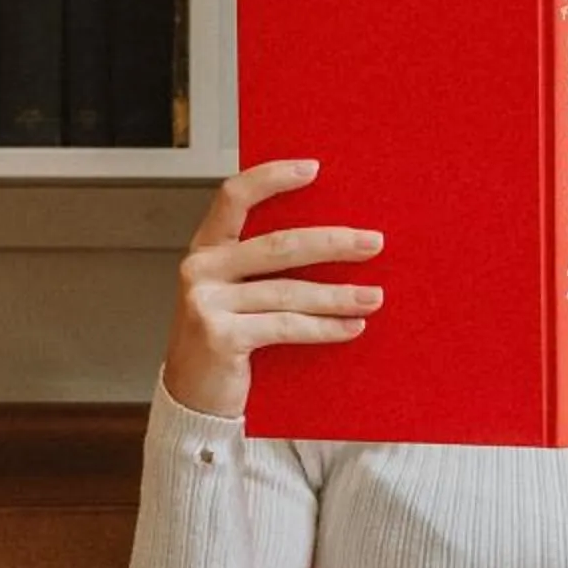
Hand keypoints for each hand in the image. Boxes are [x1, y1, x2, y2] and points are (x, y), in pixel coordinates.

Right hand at [163, 157, 383, 420]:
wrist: (194, 399)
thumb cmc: (225, 338)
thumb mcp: (236, 293)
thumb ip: (265, 267)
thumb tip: (336, 240)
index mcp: (206, 248)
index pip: (234, 197)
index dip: (273, 177)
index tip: (315, 168)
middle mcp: (200, 268)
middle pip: (278, 245)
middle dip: (332, 243)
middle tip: (373, 243)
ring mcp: (206, 302)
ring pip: (288, 291)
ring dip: (338, 294)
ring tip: (374, 296)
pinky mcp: (219, 336)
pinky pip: (285, 326)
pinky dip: (324, 327)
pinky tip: (352, 326)